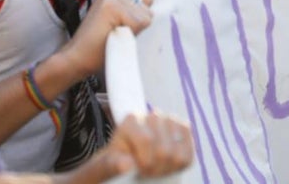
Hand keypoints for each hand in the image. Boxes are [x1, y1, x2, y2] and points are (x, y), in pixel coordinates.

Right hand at [57, 0, 152, 77]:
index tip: (139, 10)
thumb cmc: (99, 43)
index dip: (143, 11)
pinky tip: (113, 35)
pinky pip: (140, 22)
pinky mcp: (112, 6)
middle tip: (117, 30)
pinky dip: (131, 33)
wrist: (77, 58)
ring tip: (114, 34)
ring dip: (134, 29)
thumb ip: (135, 9)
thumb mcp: (119, 20)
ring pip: (146, 15)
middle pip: (149, 5)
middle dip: (138, 22)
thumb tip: (156, 2)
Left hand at [58, 112, 193, 181]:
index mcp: (130, 120)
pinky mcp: (183, 131)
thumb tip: (127, 164)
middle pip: (165, 150)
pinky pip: (191, 151)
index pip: (148, 140)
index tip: (136, 171)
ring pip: (179, 153)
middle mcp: (152, 115)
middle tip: (144, 172)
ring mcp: (170, 122)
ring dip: (166, 169)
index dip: (144, 163)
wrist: (119, 164)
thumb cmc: (106, 167)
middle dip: (155, 169)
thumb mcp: (97, 169)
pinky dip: (180, 165)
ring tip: (154, 169)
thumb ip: (109, 166)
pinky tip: (167, 165)